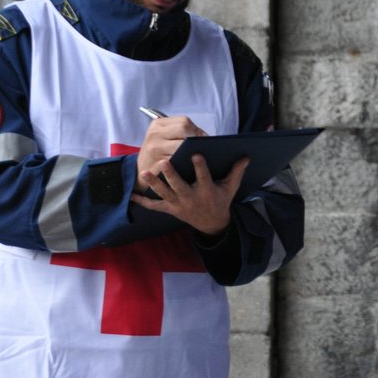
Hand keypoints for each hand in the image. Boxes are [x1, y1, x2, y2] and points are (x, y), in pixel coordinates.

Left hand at [133, 154, 248, 236]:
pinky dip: (143, 202)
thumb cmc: (220, 200)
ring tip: (145, 172)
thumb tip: (245, 156)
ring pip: (164, 194)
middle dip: (171, 175)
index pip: (204, 177)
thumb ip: (236, 172)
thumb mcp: (230, 188)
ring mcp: (179, 204)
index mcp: (206, 191)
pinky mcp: (170, 209)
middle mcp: (191, 198)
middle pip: (179, 186)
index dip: (200, 166)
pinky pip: (155, 206)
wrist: (211, 223)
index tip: (196, 154)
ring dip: (154, 184)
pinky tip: (132, 196)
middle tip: (165, 162)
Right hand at [137, 114, 207, 179]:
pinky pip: (178, 162)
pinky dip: (187, 164)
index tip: (203, 139)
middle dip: (196, 139)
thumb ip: (182, 133)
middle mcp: (154, 134)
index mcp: (158, 124)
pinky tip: (192, 167)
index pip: (184, 122)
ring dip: (193, 152)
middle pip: (184, 129)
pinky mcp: (156, 164)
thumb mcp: (164, 137)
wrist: (141, 172)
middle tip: (203, 148)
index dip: (197, 131)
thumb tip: (206, 138)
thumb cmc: (159, 153)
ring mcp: (154, 149)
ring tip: (198, 157)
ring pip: (182, 146)